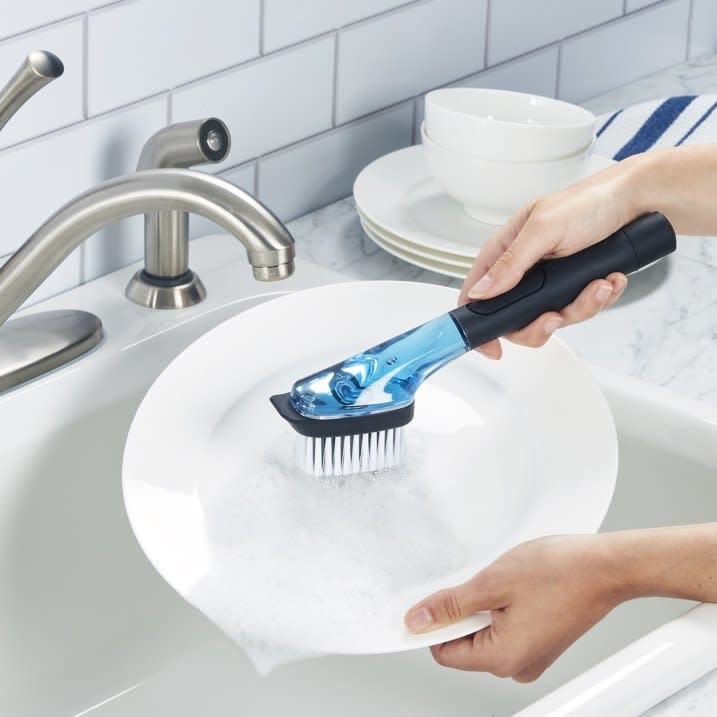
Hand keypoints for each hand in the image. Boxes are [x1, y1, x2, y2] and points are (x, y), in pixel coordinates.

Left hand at [403, 535, 620, 681]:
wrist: (606, 567)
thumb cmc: (559, 572)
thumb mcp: (491, 583)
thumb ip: (451, 605)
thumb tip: (417, 621)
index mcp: (504, 659)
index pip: (445, 653)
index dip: (434, 624)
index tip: (436, 598)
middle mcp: (518, 667)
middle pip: (464, 644)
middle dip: (463, 612)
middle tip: (482, 583)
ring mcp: (532, 656)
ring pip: (484, 634)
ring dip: (483, 608)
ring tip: (505, 584)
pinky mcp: (541, 643)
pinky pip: (504, 630)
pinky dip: (500, 609)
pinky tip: (516, 588)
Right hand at [460, 159, 640, 358]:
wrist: (636, 200)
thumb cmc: (588, 202)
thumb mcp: (544, 229)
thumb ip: (510, 263)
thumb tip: (481, 291)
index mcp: (505, 250)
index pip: (476, 292)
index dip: (478, 322)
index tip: (493, 346)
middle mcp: (524, 268)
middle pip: (515, 318)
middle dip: (540, 325)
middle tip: (556, 317)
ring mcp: (550, 280)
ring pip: (552, 317)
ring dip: (580, 307)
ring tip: (598, 285)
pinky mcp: (575, 286)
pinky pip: (580, 309)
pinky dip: (598, 300)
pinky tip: (608, 280)